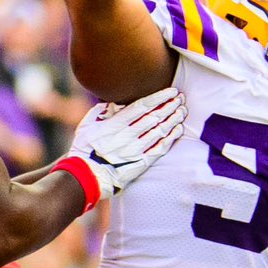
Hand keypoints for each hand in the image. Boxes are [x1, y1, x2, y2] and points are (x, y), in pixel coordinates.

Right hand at [67, 87, 186, 198]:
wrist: (86, 177)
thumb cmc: (84, 149)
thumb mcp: (87, 126)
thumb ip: (100, 111)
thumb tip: (113, 101)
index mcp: (114, 124)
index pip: (142, 106)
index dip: (159, 97)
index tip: (171, 91)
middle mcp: (127, 136)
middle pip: (154, 117)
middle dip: (170, 106)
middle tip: (181, 98)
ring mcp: (136, 150)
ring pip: (160, 132)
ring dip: (173, 120)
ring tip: (182, 110)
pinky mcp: (141, 163)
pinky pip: (160, 149)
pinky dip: (171, 138)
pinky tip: (178, 129)